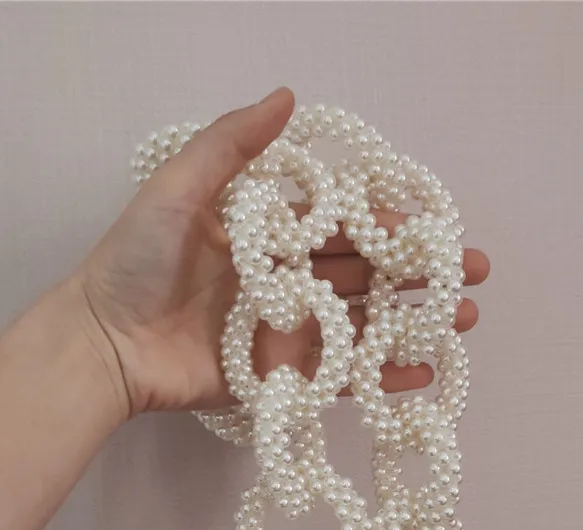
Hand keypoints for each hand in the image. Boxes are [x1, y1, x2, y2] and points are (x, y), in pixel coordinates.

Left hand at [74, 87, 489, 418]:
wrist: (107, 342)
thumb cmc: (137, 262)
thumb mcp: (179, 190)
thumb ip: (232, 146)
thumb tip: (288, 97)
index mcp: (271, 234)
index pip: (343, 223)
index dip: (392, 220)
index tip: (438, 222)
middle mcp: (289, 279)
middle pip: (367, 273)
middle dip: (421, 271)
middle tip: (475, 271)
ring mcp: (290, 331)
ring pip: (365, 324)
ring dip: (416, 321)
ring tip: (466, 318)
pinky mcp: (284, 377)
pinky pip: (341, 377)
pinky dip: (382, 378)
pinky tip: (426, 371)